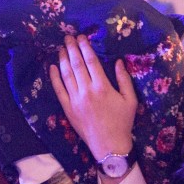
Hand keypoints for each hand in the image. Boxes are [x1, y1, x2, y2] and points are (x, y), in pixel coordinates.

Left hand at [49, 35, 137, 160]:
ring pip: (66, 75)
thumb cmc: (122, 122)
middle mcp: (87, 91)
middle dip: (72, 49)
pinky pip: (59, 90)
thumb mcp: (130, 100)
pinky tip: (53, 67)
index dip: (85, 47)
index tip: (81, 37)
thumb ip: (124, 80)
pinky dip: (55, 78)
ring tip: (62, 48)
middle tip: (68, 37)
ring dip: (63, 60)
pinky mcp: (68, 109)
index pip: (91, 61)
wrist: (109, 146)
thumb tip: (119, 62)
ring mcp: (75, 100)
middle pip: (76, 65)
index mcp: (103, 87)